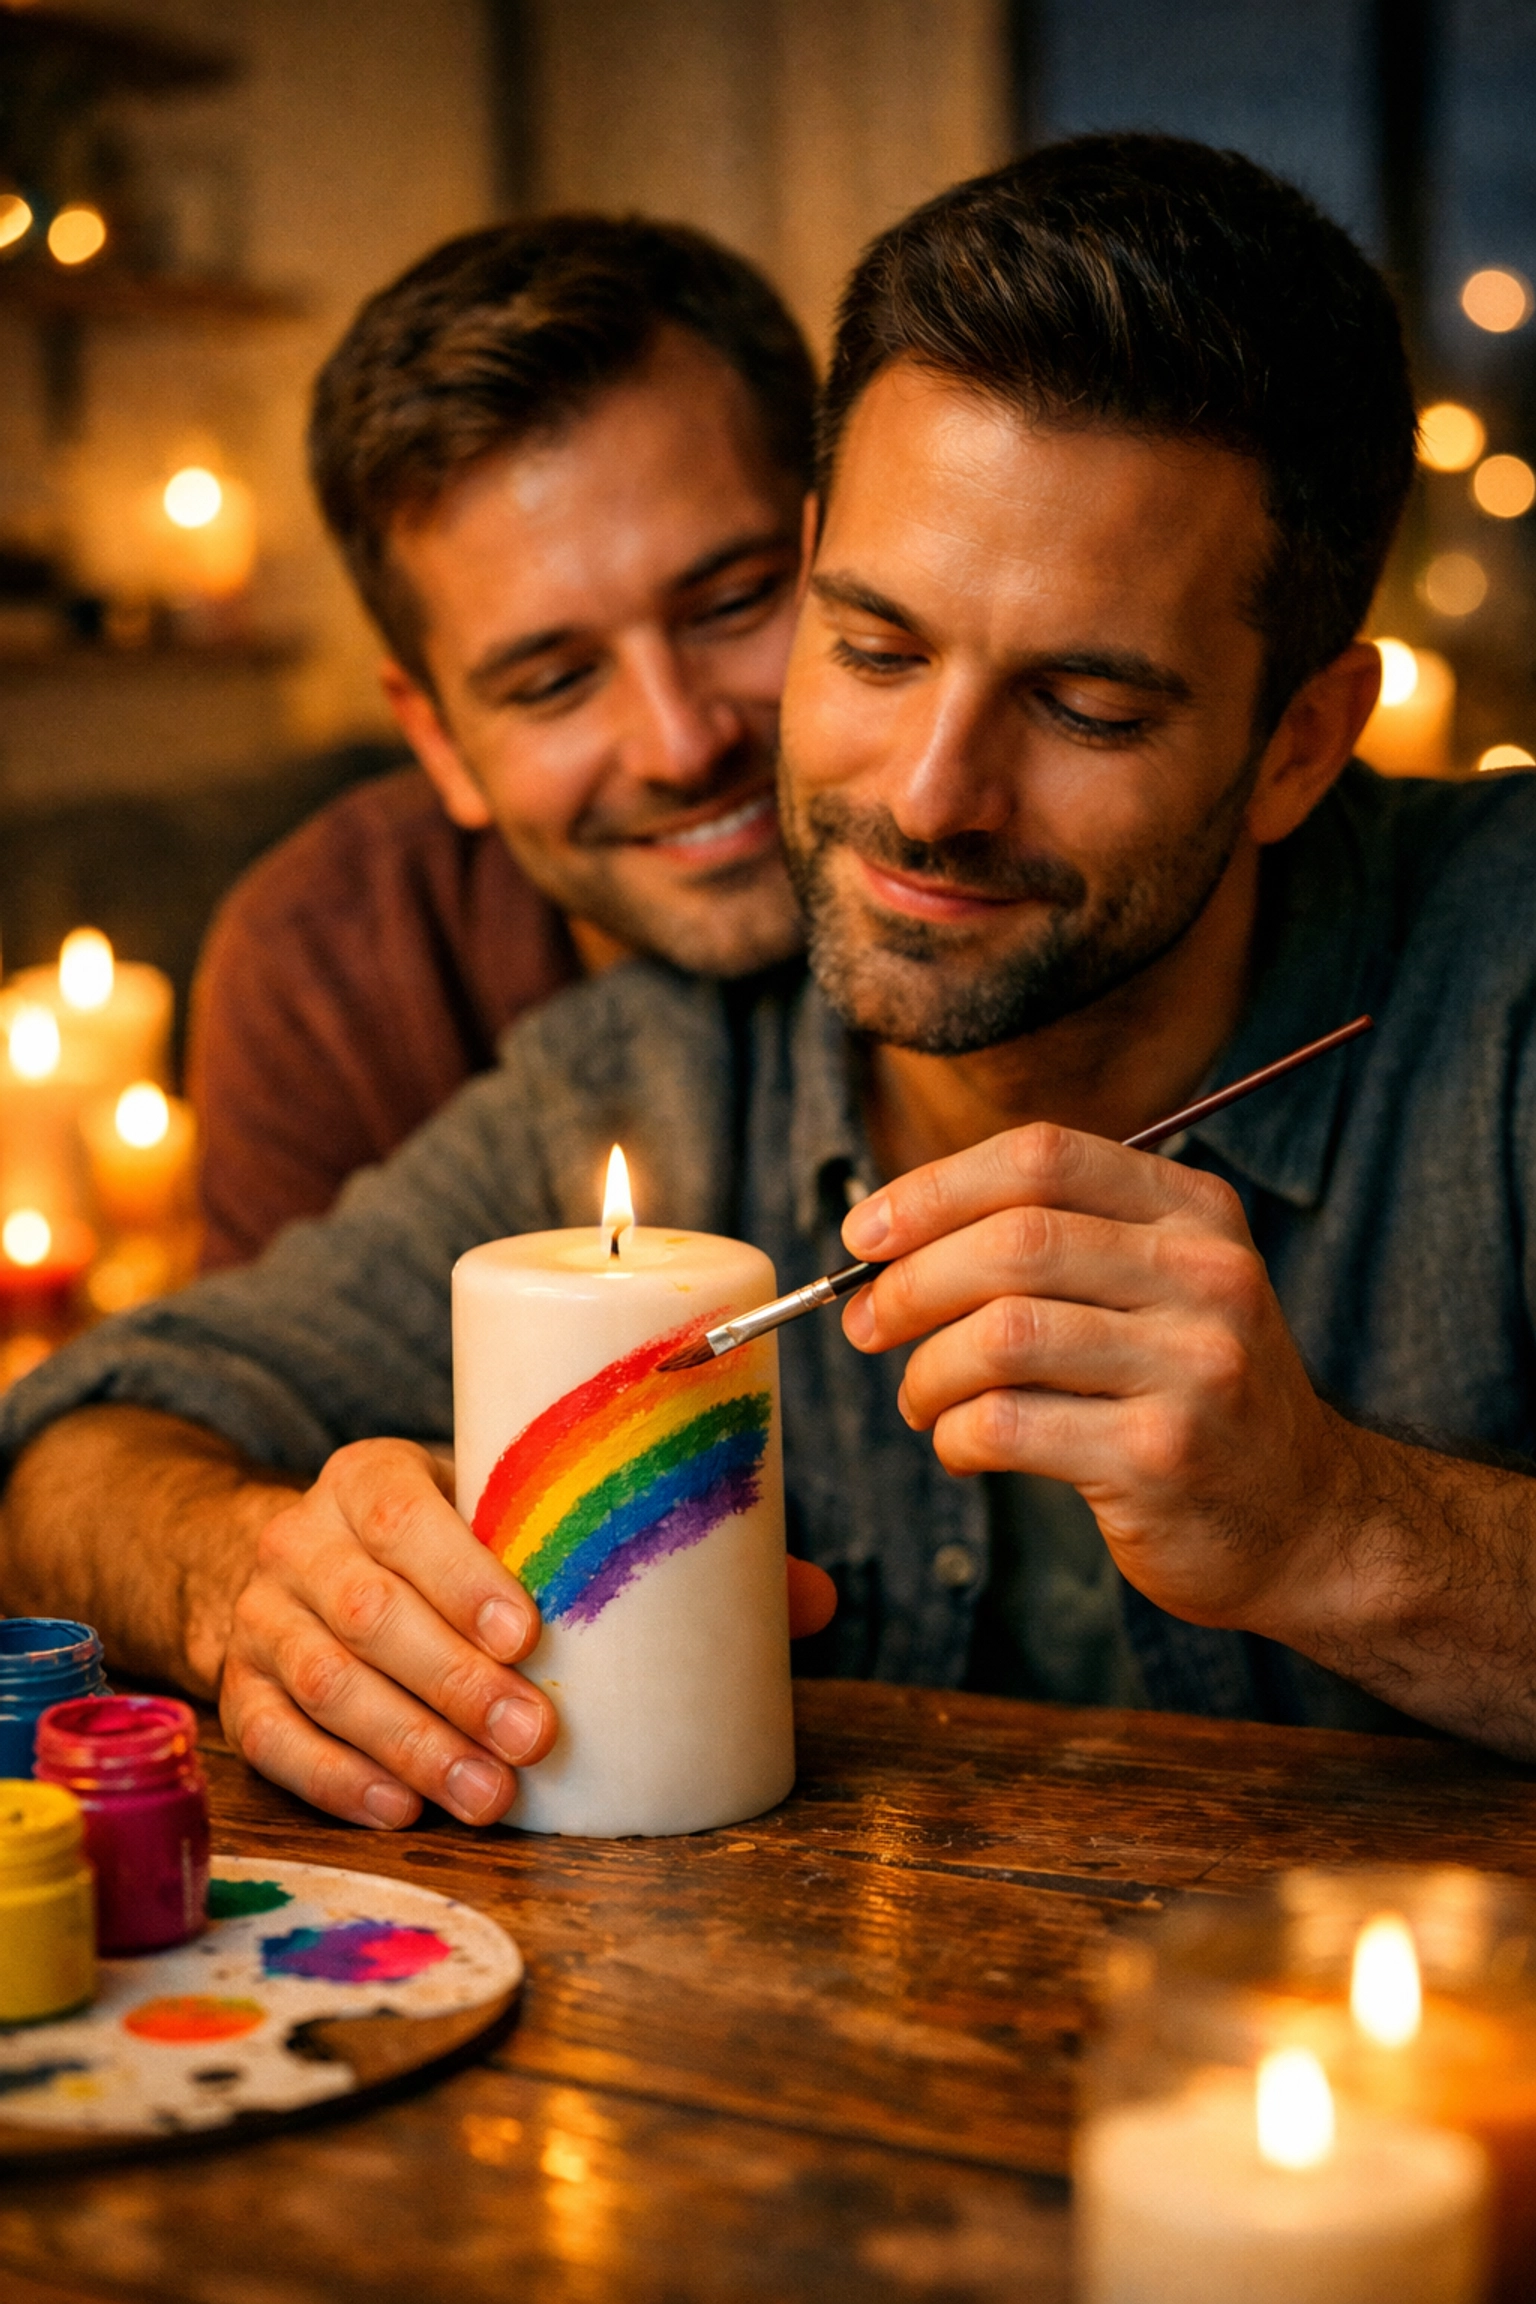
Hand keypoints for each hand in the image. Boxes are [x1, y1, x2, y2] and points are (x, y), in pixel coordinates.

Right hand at [221, 1438, 838, 1828]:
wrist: (303, 1553)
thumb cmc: (445, 1535)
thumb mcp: (516, 1511)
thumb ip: (641, 1548)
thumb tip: (813, 1600)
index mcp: (372, 1476)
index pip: (398, 1509)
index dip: (458, 1569)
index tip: (530, 1628)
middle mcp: (303, 1540)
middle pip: (365, 1611)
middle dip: (454, 1680)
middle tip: (536, 1736)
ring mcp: (261, 1619)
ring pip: (322, 1682)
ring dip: (409, 1744)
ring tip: (491, 1794)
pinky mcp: (239, 1689)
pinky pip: (270, 1739)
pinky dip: (337, 1779)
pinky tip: (404, 1809)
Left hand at [838, 1123, 1357, 1633]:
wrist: (1308, 1524)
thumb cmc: (1193, 1396)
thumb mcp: (1160, 1289)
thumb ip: (1056, 1243)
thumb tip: (889, 1237)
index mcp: (1195, 1212)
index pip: (1041, 1158)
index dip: (932, 1190)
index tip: (863, 1237)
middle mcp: (1206, 1276)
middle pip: (1013, 1241)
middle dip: (909, 1285)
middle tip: (865, 1326)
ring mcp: (1194, 1367)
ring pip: (1000, 1335)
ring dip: (928, 1371)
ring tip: (922, 1399)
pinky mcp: (1162, 1457)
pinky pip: (1009, 1425)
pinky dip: (957, 1436)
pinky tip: (963, 1448)